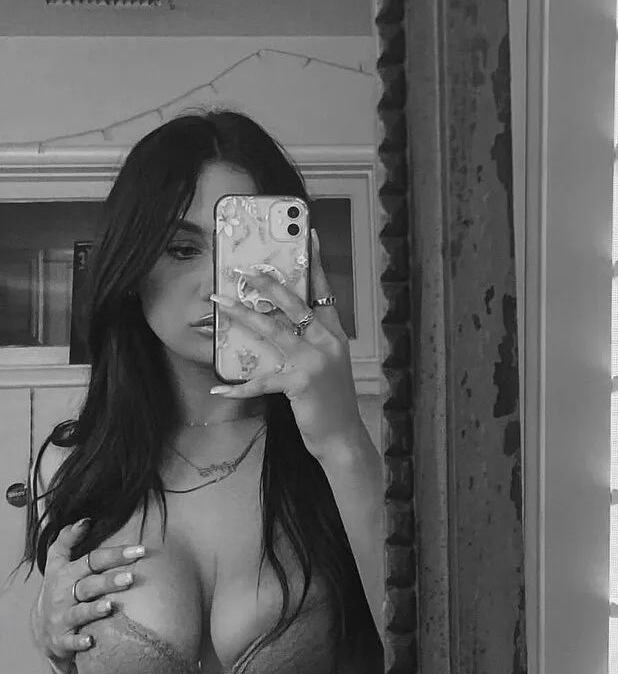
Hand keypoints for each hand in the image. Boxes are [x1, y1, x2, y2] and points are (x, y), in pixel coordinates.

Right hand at [35, 518, 144, 657]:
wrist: (40, 626)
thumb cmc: (58, 586)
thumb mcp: (57, 561)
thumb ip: (68, 539)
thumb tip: (85, 519)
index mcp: (67, 572)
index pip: (92, 560)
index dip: (115, 554)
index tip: (138, 550)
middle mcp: (65, 594)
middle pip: (89, 585)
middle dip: (109, 581)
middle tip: (131, 577)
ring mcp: (63, 617)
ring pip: (80, 612)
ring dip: (94, 610)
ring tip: (111, 605)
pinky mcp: (61, 639)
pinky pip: (70, 642)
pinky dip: (79, 642)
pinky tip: (90, 641)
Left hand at [210, 228, 365, 461]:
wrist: (343, 437)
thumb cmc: (331, 401)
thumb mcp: (328, 364)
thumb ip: (311, 342)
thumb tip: (280, 322)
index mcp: (335, 334)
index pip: (324, 291)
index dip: (316, 263)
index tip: (309, 236)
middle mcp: (327, 341)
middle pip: (294, 303)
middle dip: (266, 283)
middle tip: (243, 270)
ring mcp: (314, 361)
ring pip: (273, 330)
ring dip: (241, 315)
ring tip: (218, 304)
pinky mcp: (300, 383)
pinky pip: (262, 380)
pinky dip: (238, 387)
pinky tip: (218, 387)